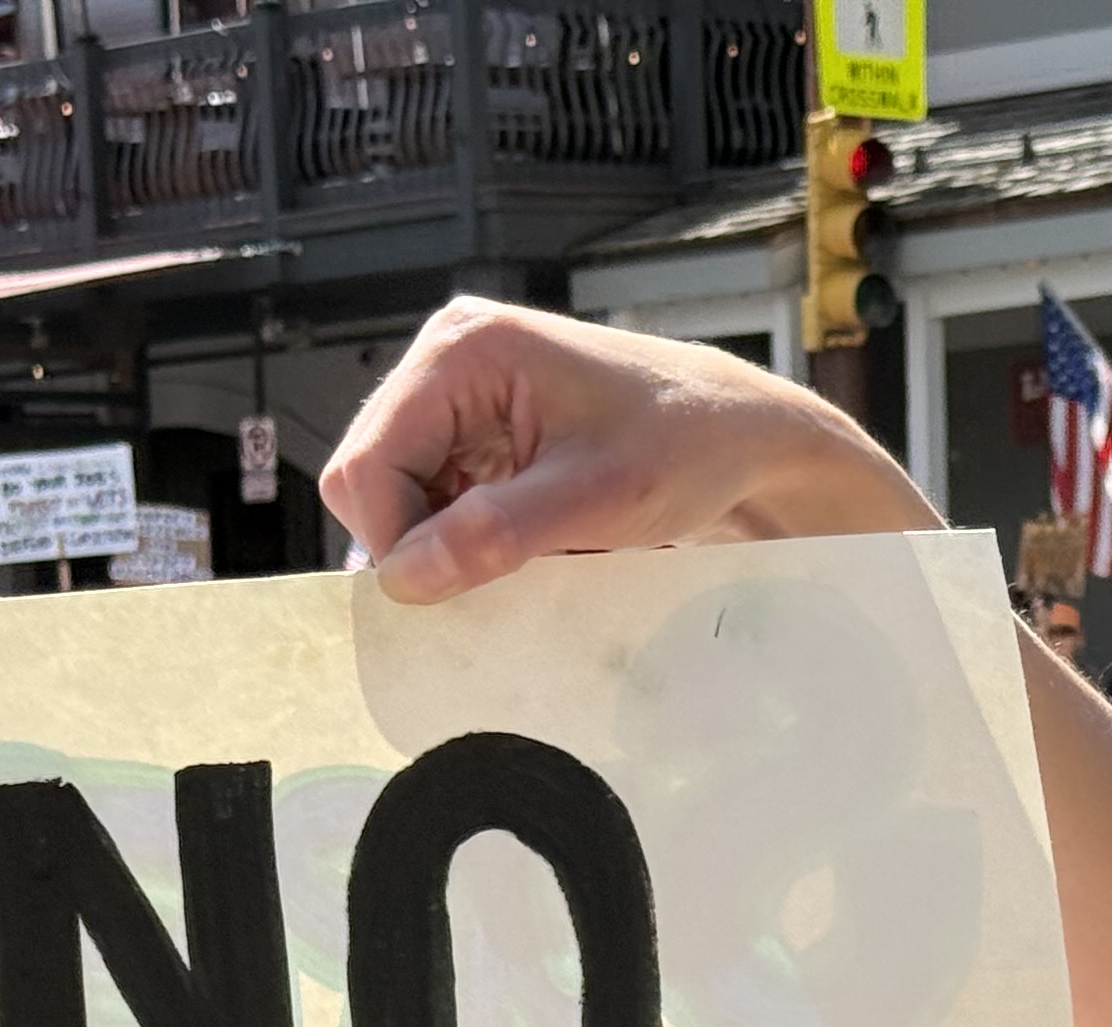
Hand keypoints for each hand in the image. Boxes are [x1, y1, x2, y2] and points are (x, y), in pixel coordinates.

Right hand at [323, 298, 928, 603]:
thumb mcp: (597, 500)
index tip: (453, 592)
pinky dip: (472, 539)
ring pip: (402, 500)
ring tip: (530, 549)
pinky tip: (531, 541)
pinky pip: (439, 503)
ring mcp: (462, 396)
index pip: (367, 465)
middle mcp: (450, 359)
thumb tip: (405, 577)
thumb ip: (493, 536)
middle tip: (500, 572)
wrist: (744, 437)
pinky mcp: (482, 432)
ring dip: (450, 544)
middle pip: (372, 480)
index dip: (395, 542)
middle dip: (421, 542)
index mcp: (465, 349)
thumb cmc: (689, 443)